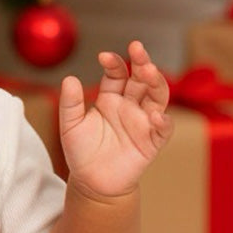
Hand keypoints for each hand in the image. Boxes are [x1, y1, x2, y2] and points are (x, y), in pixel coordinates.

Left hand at [58, 40, 171, 197]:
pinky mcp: (152, 142)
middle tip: (137, 49)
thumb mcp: (70, 126)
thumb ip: (70, 104)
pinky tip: (156, 116)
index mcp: (111, 98)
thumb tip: (69, 78)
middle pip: (142, 79)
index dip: (114, 63)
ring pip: (157, 96)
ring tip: (149, 71)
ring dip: (156, 82)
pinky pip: (163, 129)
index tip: (104, 57)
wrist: (92, 183)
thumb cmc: (81, 152)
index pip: (118, 74)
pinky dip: (163, 121)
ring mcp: (143, 122)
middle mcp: (130, 106)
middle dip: (141, 62)